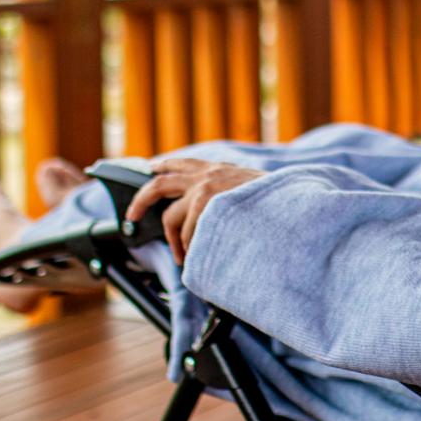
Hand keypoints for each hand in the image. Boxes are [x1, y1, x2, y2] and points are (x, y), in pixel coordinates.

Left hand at [125, 158, 264, 262]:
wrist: (289, 205)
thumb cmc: (275, 203)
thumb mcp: (251, 188)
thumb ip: (230, 192)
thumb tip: (214, 212)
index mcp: (218, 169)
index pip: (182, 163)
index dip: (163, 167)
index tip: (151, 169)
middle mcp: (207, 175)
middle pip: (158, 184)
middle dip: (139, 201)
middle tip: (131, 216)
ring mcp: (204, 189)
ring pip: (170, 217)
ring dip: (176, 241)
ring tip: (184, 257)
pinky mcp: (205, 204)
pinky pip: (188, 233)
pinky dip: (191, 249)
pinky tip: (200, 257)